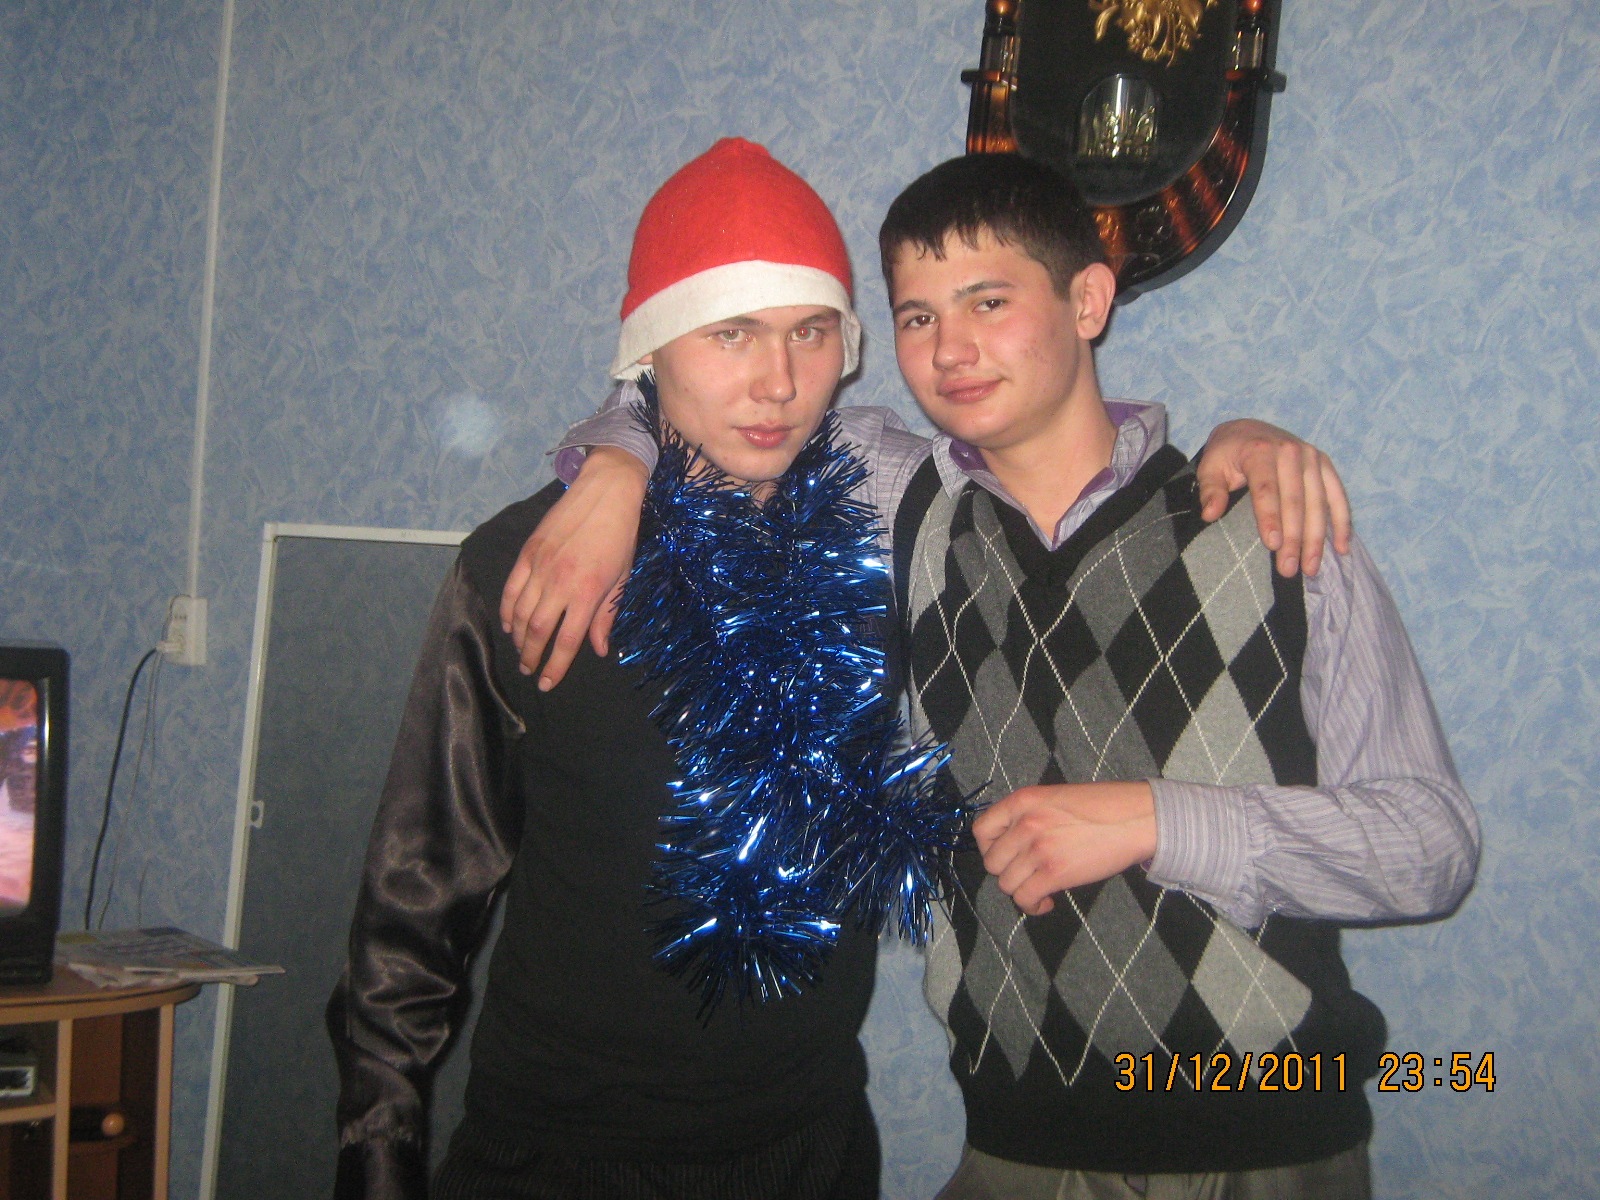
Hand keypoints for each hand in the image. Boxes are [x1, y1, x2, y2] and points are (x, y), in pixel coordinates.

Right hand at [499, 448, 646, 688]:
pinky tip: (508, 624)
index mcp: (588, 592)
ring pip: (519, 612)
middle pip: (537, 630)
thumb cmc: (620, 536)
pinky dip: (506, 610)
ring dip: (517, 637)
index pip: (567, 641)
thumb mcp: (622, 579)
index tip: (547, 683)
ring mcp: (540, 566)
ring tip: (520, 651)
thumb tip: (598, 650)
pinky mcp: (528, 552)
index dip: (555, 667)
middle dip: (531, 656)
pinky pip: (511, 588)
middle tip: (529, 670)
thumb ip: (606, 616)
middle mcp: (560, 583)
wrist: (605, 492)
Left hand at [971, 782, 1156, 915]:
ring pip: (1006, 884)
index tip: (1006, 855)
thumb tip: (1013, 843)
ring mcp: (1038, 848)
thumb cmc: (1104, 807)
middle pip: (992, 862)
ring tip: (1039, 889)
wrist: (1138, 818)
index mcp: (1023, 800)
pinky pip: (1025, 898)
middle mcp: (1025, 823)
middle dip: (1007, 872)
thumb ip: (1030, 815)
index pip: (981, 830)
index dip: (989, 848)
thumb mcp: (1056, 797)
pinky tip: (1047, 901)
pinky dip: (1032, 905)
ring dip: (1021, 890)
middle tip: (1027, 873)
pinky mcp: (1054, 873)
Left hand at [1195, 419, 1351, 576]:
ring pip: (1318, 502)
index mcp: (1260, 450)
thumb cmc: (1227, 454)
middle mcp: (1291, 451)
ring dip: (1317, 538)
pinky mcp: (1325, 465)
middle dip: (1294, 538)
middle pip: (1295, 500)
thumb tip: (1210, 514)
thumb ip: (1210, 490)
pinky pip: (1337, 495)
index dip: (1270, 517)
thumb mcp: (1210, 467)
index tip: (1273, 545)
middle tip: (1288, 569)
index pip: (1266, 488)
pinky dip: (1342, 522)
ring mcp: (1312, 457)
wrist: (1249, 430)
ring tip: (1310, 568)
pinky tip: (1342, 548)